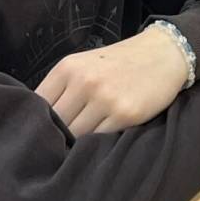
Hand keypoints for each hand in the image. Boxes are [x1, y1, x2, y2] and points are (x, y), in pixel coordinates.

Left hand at [35, 25, 190, 136]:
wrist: (163, 53)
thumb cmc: (119, 62)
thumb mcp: (84, 65)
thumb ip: (61, 89)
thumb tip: (37, 122)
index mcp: (67, 68)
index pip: (38, 105)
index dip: (36, 122)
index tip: (40, 133)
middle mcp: (83, 82)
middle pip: (55, 124)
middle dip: (56, 136)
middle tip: (59, 145)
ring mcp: (105, 99)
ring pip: (75, 136)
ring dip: (75, 144)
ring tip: (78, 147)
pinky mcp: (125, 115)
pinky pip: (99, 140)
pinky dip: (96, 145)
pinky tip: (98, 144)